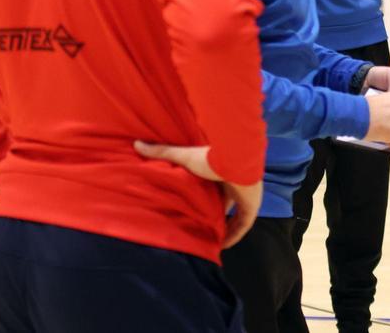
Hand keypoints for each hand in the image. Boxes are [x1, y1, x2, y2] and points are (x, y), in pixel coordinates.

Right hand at [134, 141, 261, 247]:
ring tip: (210, 240)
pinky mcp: (251, 208)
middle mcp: (233, 185)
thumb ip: (162, 153)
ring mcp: (245, 197)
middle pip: (224, 203)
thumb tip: (137, 144)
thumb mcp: (183, 157)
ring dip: (225, 227)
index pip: (213, 187)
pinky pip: (243, 226)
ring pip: (235, 216)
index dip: (205, 197)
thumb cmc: (211, 158)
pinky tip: (224, 245)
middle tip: (200, 226)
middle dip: (214, 214)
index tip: (193, 207)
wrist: (236, 160)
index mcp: (220, 173)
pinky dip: (235, 235)